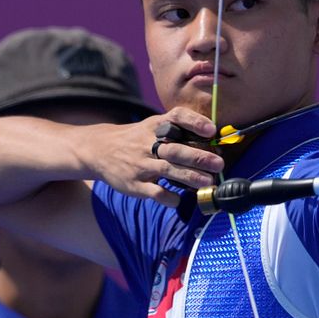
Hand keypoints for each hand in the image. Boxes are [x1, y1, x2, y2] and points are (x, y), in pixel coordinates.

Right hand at [83, 106, 223, 207]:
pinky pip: (154, 192)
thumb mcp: (152, 127)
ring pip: (168, 170)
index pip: (176, 117)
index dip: (195, 122)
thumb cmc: (137, 139)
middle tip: (219, 163)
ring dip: (190, 177)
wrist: (99, 151)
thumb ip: (178, 131)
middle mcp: (148, 143)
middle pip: (176, 149)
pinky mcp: (134, 184)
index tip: (211, 130)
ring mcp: (140, 165)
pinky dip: (169, 197)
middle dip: (199, 157)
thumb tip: (214, 140)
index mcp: (155, 126)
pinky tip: (180, 200)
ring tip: (209, 182)